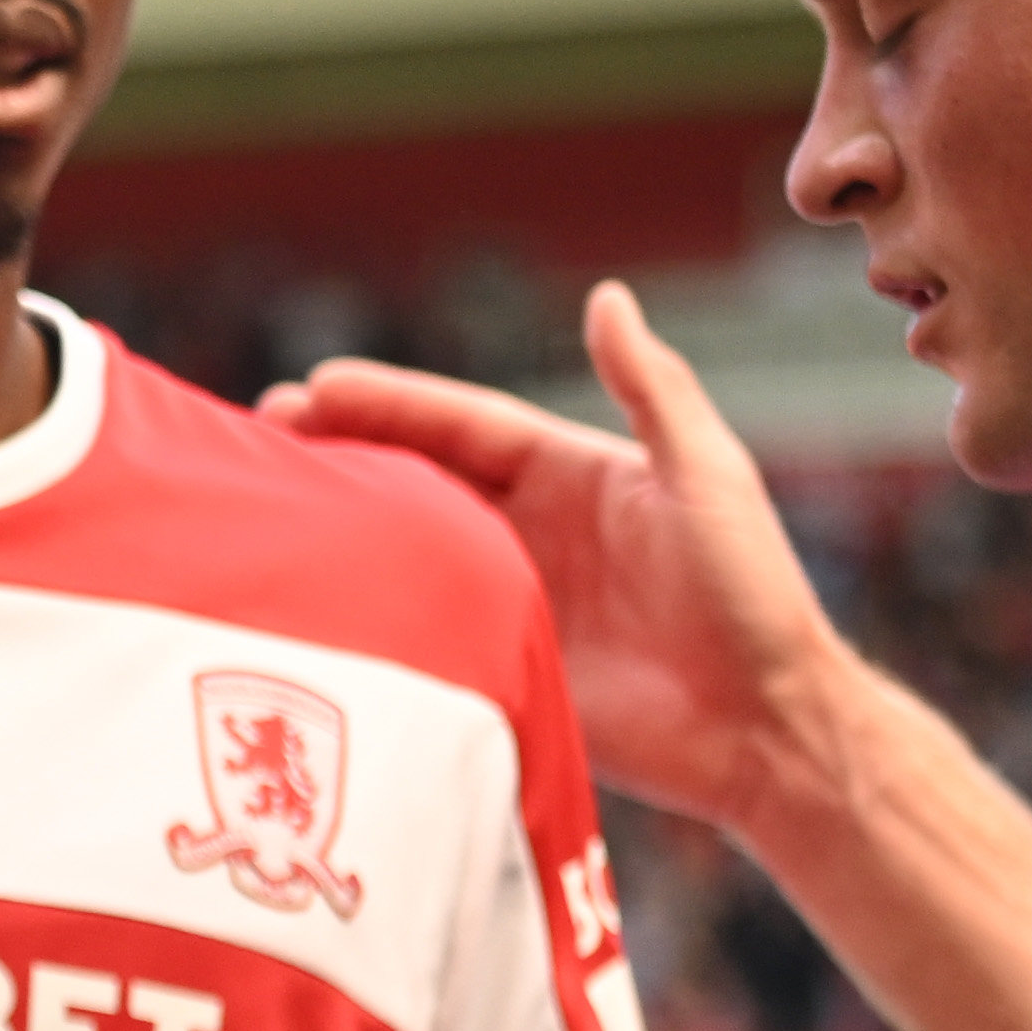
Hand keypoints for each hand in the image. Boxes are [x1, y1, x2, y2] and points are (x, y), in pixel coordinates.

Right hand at [265, 279, 849, 832]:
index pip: (461, 425)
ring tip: (266, 505)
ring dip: (343, 522)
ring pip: (408, 546)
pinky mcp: (503, 667)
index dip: (390, 402)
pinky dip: (368, 605)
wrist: (770, 734)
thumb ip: (653, 389)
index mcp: (569, 474)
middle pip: (416, 476)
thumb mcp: (708, 477)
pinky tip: (314, 595)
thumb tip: (607, 296)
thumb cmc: (753, 596)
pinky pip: (424, 627)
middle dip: (341, 450)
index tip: (315, 386)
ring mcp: (511, 600)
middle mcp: (530, 530)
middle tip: (261, 435)